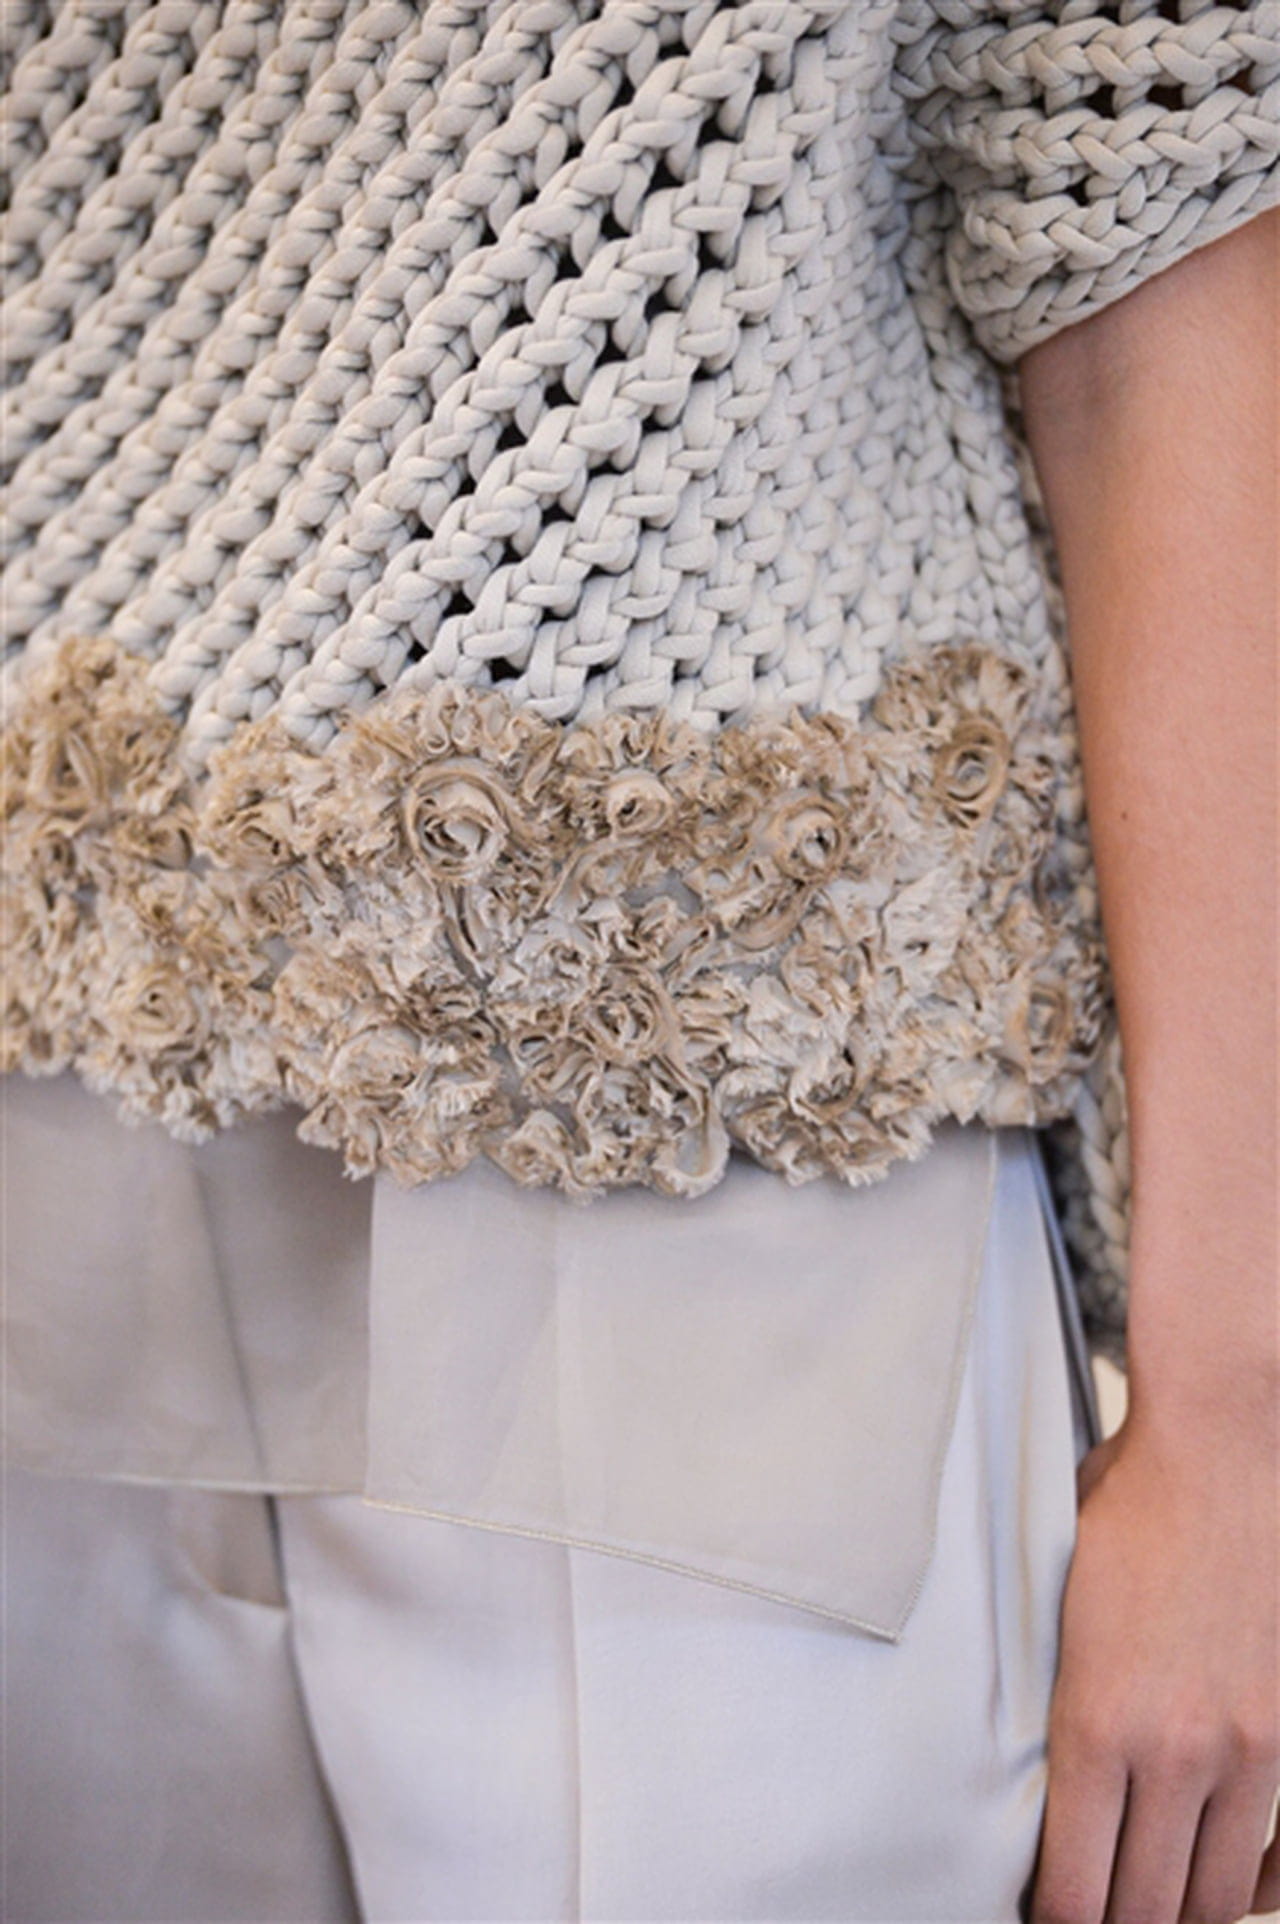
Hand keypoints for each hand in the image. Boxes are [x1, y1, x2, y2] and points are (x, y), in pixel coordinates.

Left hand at [1029, 1413, 1278, 1923]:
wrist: (1221, 1451)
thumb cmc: (1127, 1511)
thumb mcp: (1053, 1602)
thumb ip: (1050, 1693)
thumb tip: (1031, 1767)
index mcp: (1095, 1722)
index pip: (1073, 1888)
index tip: (1042, 1919)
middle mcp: (1173, 1751)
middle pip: (1144, 1914)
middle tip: (1089, 1916)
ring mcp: (1244, 1748)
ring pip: (1214, 1899)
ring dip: (1177, 1917)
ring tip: (1147, 1906)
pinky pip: (1277, 1855)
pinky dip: (1248, 1885)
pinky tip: (1219, 1881)